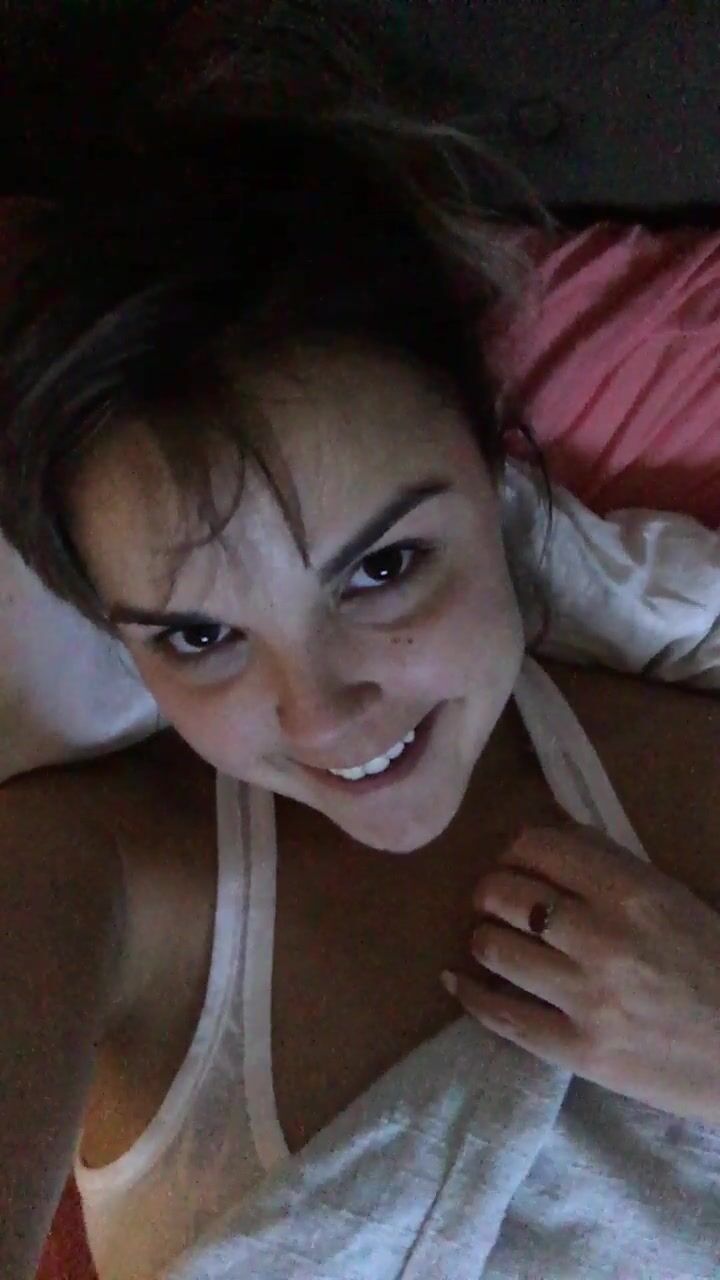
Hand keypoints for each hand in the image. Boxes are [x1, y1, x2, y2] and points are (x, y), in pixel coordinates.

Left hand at [442, 825, 719, 1124]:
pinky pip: (500, 1015)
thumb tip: (548, 838)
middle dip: (489, 891)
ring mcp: (586, 998)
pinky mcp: (578, 1051)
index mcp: (631, 892)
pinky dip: (469, 992)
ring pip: (493, 948)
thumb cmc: (715, 964)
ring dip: (483, 936)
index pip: (539, 847)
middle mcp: (602, 939)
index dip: (514, 849)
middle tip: (494, 900)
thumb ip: (610, 865)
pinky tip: (456, 980)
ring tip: (492, 938)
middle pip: (503, 894)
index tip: (513, 861)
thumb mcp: (671, 897)